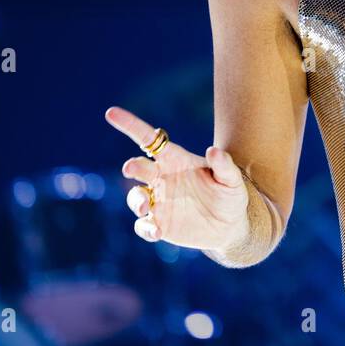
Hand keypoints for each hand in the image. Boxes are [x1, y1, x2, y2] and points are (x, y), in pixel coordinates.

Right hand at [104, 106, 250, 251]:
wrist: (231, 226)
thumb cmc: (230, 195)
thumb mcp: (233, 179)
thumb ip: (224, 165)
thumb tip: (214, 150)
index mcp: (175, 160)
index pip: (149, 139)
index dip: (130, 125)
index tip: (111, 113)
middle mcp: (161, 178)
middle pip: (139, 167)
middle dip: (132, 166)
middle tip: (131, 168)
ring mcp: (158, 202)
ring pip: (136, 198)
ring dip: (136, 200)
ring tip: (145, 206)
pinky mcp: (159, 225)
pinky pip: (144, 226)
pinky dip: (146, 228)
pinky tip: (156, 231)